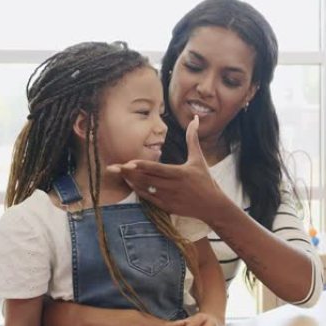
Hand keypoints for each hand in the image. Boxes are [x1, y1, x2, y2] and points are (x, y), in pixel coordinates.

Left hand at [107, 115, 227, 222]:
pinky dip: (139, 191)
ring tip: (118, 174)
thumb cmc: (205, 179)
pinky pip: (149, 199)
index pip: (157, 169)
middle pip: (146, 179)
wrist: (212, 205)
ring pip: (146, 189)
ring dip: (131, 181)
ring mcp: (169, 198)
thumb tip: (194, 118)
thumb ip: (193, 138)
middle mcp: (173, 186)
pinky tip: (131, 184)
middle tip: (112, 167)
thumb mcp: (199, 158)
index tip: (127, 163)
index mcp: (180, 173)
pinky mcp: (168, 207)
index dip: (141, 166)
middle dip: (128, 173)